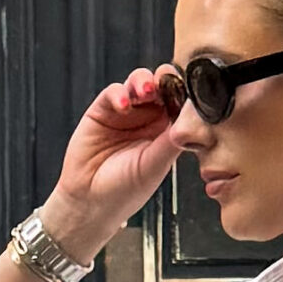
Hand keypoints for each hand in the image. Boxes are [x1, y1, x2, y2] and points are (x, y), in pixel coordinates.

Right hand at [46, 67, 185, 256]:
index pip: (180, 104)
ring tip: (146, 91)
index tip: (189, 90)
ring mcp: (126, 112)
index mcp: (166, 132)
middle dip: (165, 80)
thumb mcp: (155, 166)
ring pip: (138, 84)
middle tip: (167, 84)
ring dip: (143, 82)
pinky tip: (123, 105)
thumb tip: (192, 118)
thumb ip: (171, 141)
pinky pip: (113, 92)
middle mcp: (148, 119)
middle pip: (161, 87)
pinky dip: (119, 94)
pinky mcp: (102, 109)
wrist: (90, 201)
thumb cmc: (125, 190)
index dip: (184, 93)